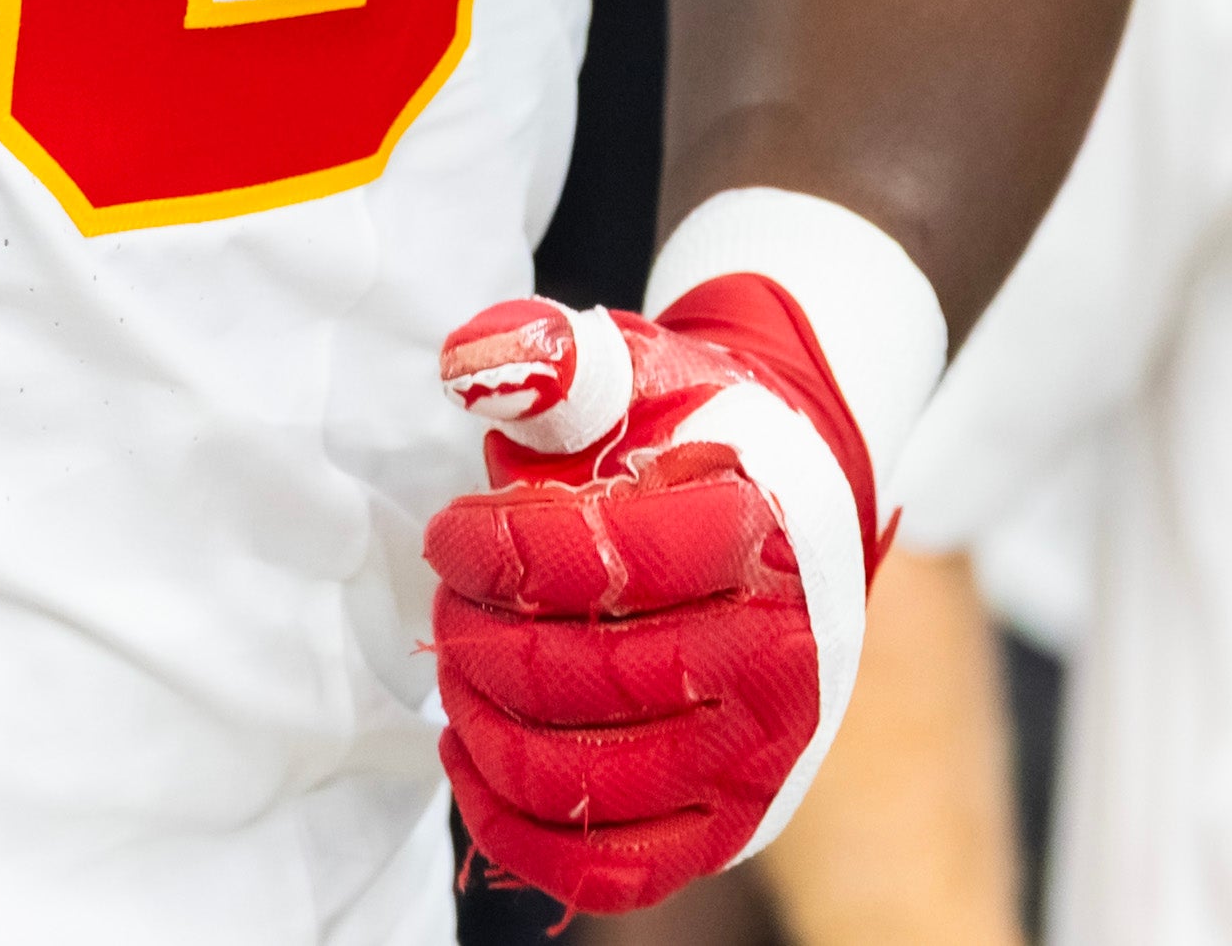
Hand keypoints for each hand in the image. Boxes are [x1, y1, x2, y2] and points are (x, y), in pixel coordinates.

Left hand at [427, 286, 884, 915]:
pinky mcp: (729, 823)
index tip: (451, 532)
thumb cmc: (689, 441)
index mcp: (760, 534)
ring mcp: (758, 755)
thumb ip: (552, 359)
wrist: (780, 507)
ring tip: (461, 666)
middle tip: (451, 599)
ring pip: (586, 782)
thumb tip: (476, 359)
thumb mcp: (633, 373)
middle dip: (481, 637)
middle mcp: (778, 657)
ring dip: (485, 726)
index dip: (499, 548)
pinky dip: (520, 832)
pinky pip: (612, 872)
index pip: (608, 561)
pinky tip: (473, 761)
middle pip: (586, 678)